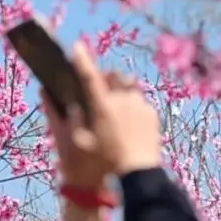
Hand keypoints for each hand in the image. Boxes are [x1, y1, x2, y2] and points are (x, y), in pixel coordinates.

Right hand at [48, 43, 162, 179]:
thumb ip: (72, 120)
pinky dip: (133, 104)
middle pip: (113, 75)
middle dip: (106, 77)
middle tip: (100, 89)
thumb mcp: (80, 143)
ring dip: (121, 88)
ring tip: (116, 104)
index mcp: (103, 106)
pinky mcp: (152, 113)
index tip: (77, 46)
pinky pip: (140, 100)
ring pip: (129, 85)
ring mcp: (140, 105)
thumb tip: (69, 103)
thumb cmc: (104, 161)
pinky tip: (129, 120)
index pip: (90, 76)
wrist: (139, 173)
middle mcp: (122, 100)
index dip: (83, 60)